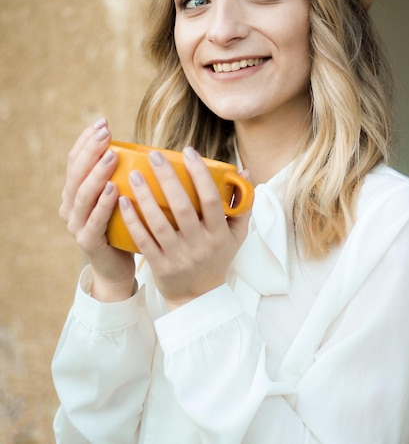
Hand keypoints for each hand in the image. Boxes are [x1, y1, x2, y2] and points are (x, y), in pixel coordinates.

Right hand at [59, 118, 135, 300]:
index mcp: (74, 192)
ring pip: (82, 195)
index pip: (74, 160)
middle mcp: (70, 207)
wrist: (117, 266)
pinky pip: (94, 221)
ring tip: (111, 155)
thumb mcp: (120, 197)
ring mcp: (76, 225)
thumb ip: (123, 176)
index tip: (102, 121)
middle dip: (90, 150)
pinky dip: (103, 204)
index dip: (86, 140)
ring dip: (97, 173)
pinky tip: (114, 190)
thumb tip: (148, 148)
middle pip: (76, 173)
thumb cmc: (123, 226)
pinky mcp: (88, 242)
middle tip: (106, 132)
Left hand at [119, 147, 249, 308]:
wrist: (199, 299)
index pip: (211, 198)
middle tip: (154, 155)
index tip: (188, 151)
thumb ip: (241, 205)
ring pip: (159, 222)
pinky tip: (123, 201)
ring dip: (145, 196)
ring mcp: (178, 256)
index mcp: (219, 233)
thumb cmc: (217, 259)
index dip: (200, 174)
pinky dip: (132, 220)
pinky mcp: (159, 266)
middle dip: (167, 178)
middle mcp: (199, 244)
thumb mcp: (236, 235)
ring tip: (134, 174)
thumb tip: (243, 172)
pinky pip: (143, 240)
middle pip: (182, 207)